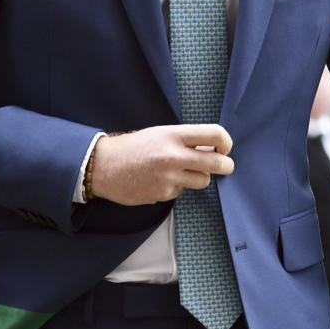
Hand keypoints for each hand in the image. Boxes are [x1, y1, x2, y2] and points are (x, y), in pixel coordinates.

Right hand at [90, 124, 233, 205]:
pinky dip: (177, 187)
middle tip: (225, 165)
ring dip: (199, 177)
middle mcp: (174, 156)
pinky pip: (182, 191)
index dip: (226, 142)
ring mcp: (169, 178)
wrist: (103, 166)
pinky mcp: (162, 194)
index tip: (225, 147)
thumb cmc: (134, 147)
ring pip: (203, 181)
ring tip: (184, 171)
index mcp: (174, 135)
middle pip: (217, 163)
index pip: (215, 134)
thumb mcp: (161, 133)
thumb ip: (186, 140)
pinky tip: (161, 180)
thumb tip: (213, 147)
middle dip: (226, 165)